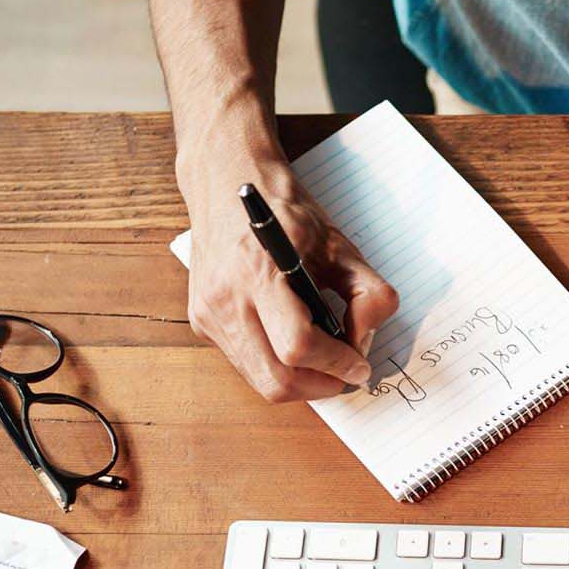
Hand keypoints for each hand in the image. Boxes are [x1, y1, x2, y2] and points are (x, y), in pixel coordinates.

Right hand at [182, 155, 399, 401]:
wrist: (226, 183)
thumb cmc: (285, 211)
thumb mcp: (338, 243)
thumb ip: (367, 291)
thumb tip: (366, 340)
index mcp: (259, 272)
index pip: (298, 345)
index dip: (336, 363)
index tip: (359, 364)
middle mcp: (226, 298)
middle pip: (275, 380)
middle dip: (319, 385)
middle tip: (345, 373)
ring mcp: (209, 314)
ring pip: (259, 379)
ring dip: (299, 380)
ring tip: (324, 358)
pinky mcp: (202, 322)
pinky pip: (245, 362)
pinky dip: (276, 364)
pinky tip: (293, 341)